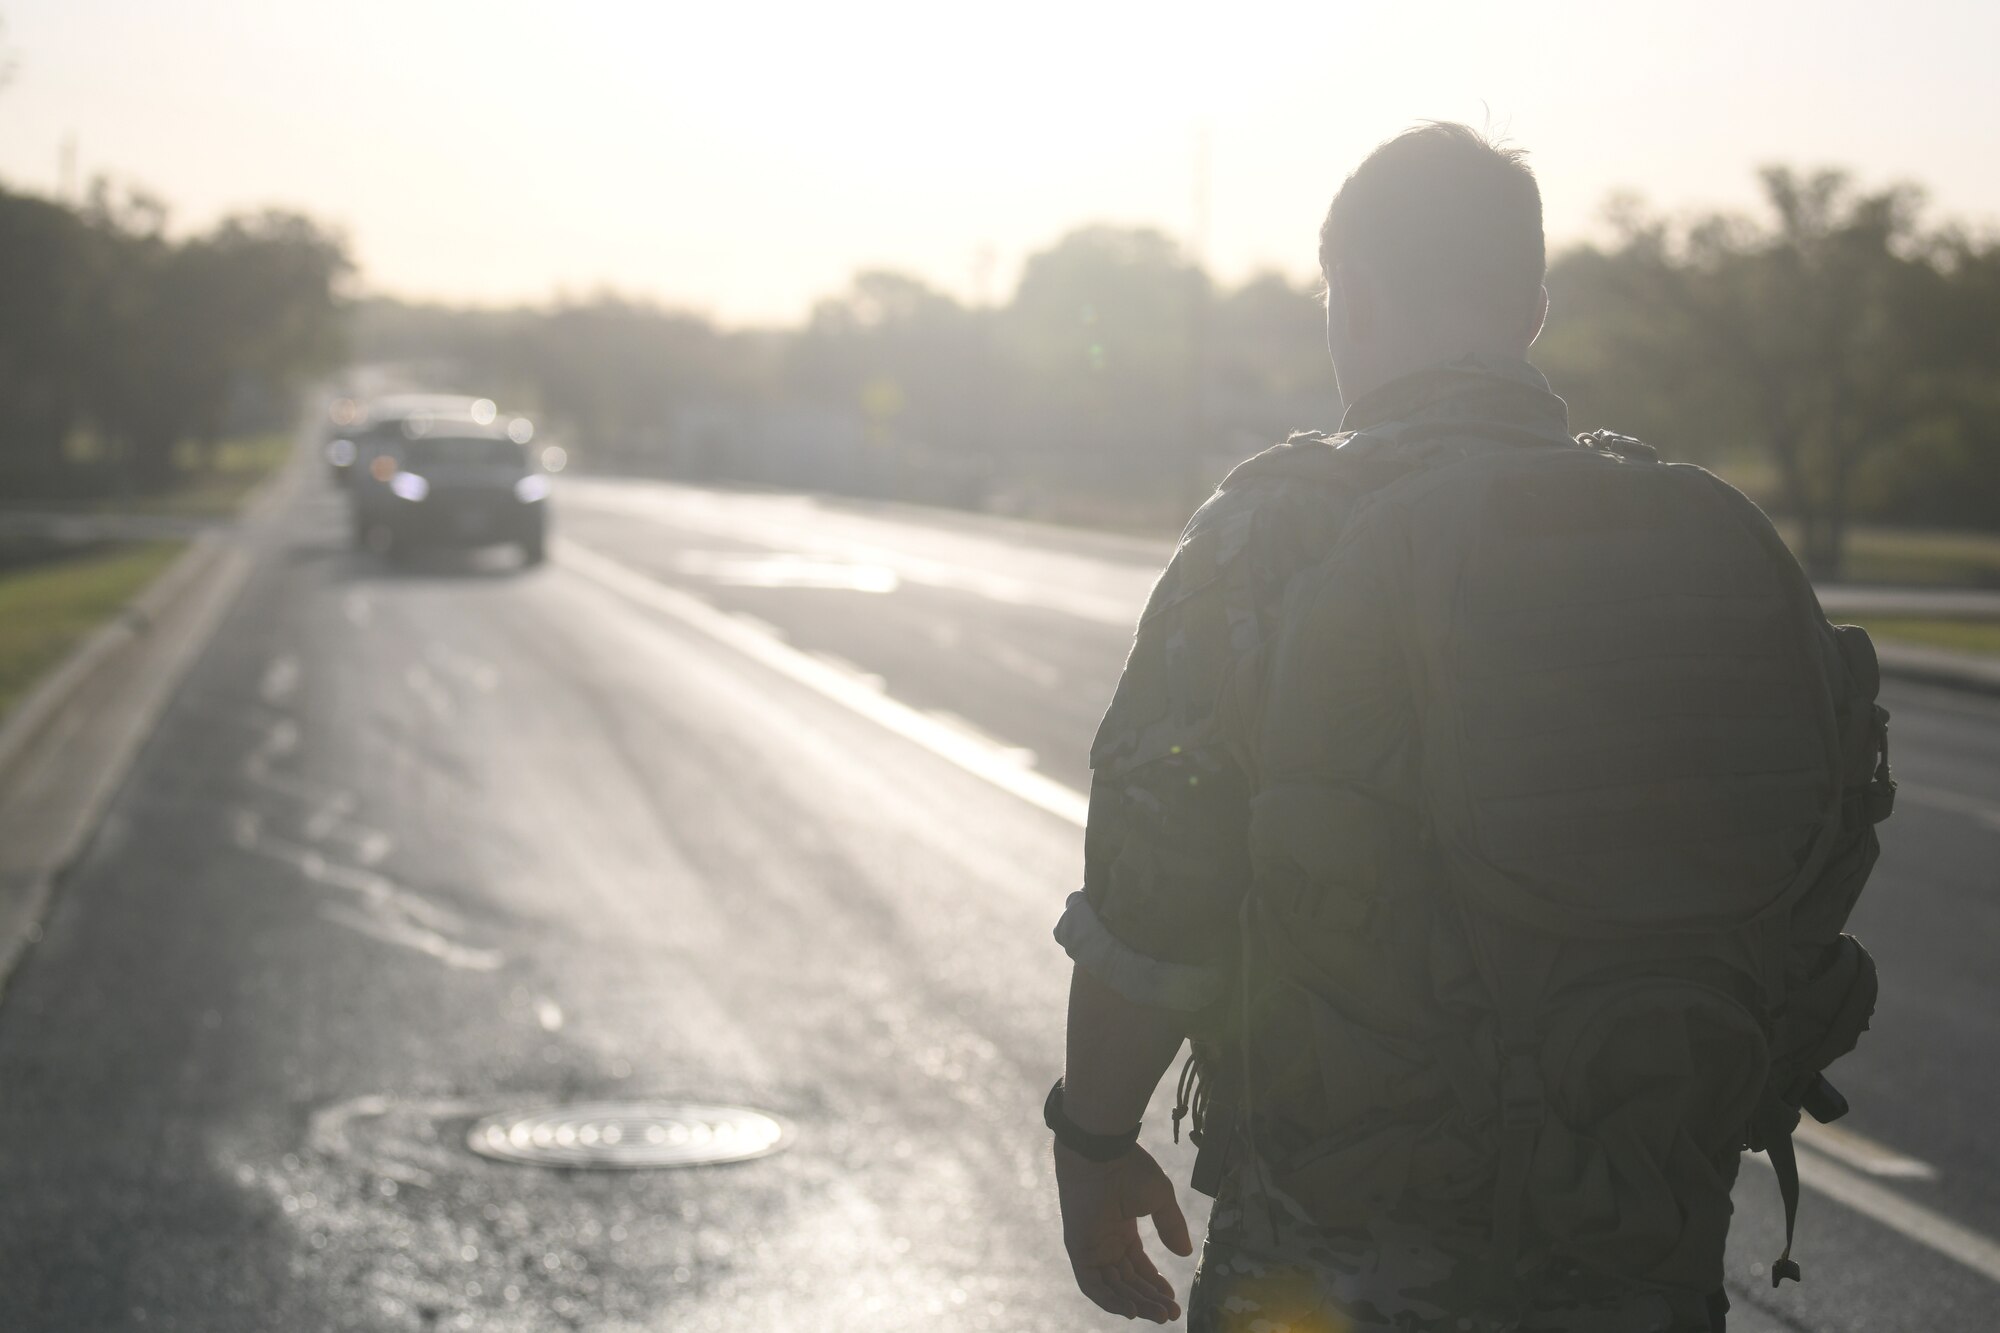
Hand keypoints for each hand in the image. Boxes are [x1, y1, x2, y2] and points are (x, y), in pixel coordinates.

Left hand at [1054, 1141, 1193, 1322]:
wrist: (1102, 1154)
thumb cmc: (1130, 1168)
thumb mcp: (1160, 1199)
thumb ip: (1171, 1227)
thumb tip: (1184, 1253)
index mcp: (1122, 1230)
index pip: (1138, 1267)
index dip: (1155, 1285)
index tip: (1173, 1300)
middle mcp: (1106, 1242)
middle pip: (1128, 1282)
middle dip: (1150, 1300)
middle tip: (1171, 1315)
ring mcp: (1092, 1247)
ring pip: (1113, 1288)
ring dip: (1135, 1303)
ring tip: (1158, 1315)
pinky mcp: (1079, 1250)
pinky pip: (1092, 1285)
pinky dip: (1110, 1300)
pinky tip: (1132, 1310)